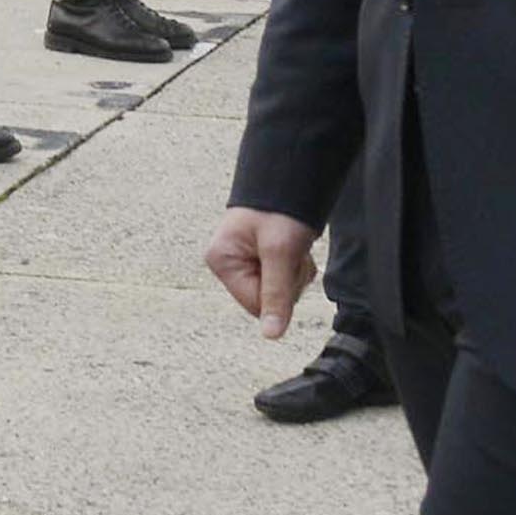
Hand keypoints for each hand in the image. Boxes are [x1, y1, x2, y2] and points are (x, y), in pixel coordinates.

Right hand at [205, 207, 318, 339]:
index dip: (278, 291)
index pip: (255, 304)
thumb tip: (271, 335)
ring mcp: (242, 262)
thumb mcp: (280, 252)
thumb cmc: (279, 209)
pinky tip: (292, 248)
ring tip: (292, 247)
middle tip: (290, 252)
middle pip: (266, 300)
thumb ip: (276, 295)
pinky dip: (294, 267)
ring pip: (277, 292)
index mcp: (221, 260)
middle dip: (287, 281)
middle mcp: (227, 263)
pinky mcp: (257, 260)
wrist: (289, 180)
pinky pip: (281, 281)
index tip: (284, 263)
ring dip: (293, 273)